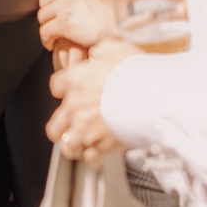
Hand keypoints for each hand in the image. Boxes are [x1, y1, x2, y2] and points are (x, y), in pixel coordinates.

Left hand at [27, 0, 122, 52]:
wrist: (131, 18)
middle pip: (45, 0)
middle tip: (56, 23)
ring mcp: (64, 5)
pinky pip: (45, 31)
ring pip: (43, 17)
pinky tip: (51, 44)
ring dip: (46, 27)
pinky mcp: (64, 23)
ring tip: (53, 36)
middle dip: (49, 12)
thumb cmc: (128, 6)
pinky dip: (45, 39)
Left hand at [46, 39, 138, 165]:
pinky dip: (91, 158)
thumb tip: (97, 53)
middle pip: (54, 124)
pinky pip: (88, 158)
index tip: (70, 91)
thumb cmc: (137, 73)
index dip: (63, 89)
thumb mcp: (117, 48)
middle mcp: (75, 106)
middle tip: (72, 124)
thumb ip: (102, 51)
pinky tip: (97, 154)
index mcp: (76, 80)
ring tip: (82, 143)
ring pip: (66, 145)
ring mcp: (85, 129)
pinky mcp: (100, 146)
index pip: (56, 86)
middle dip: (61, 126)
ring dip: (73, 144)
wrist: (152, 96)